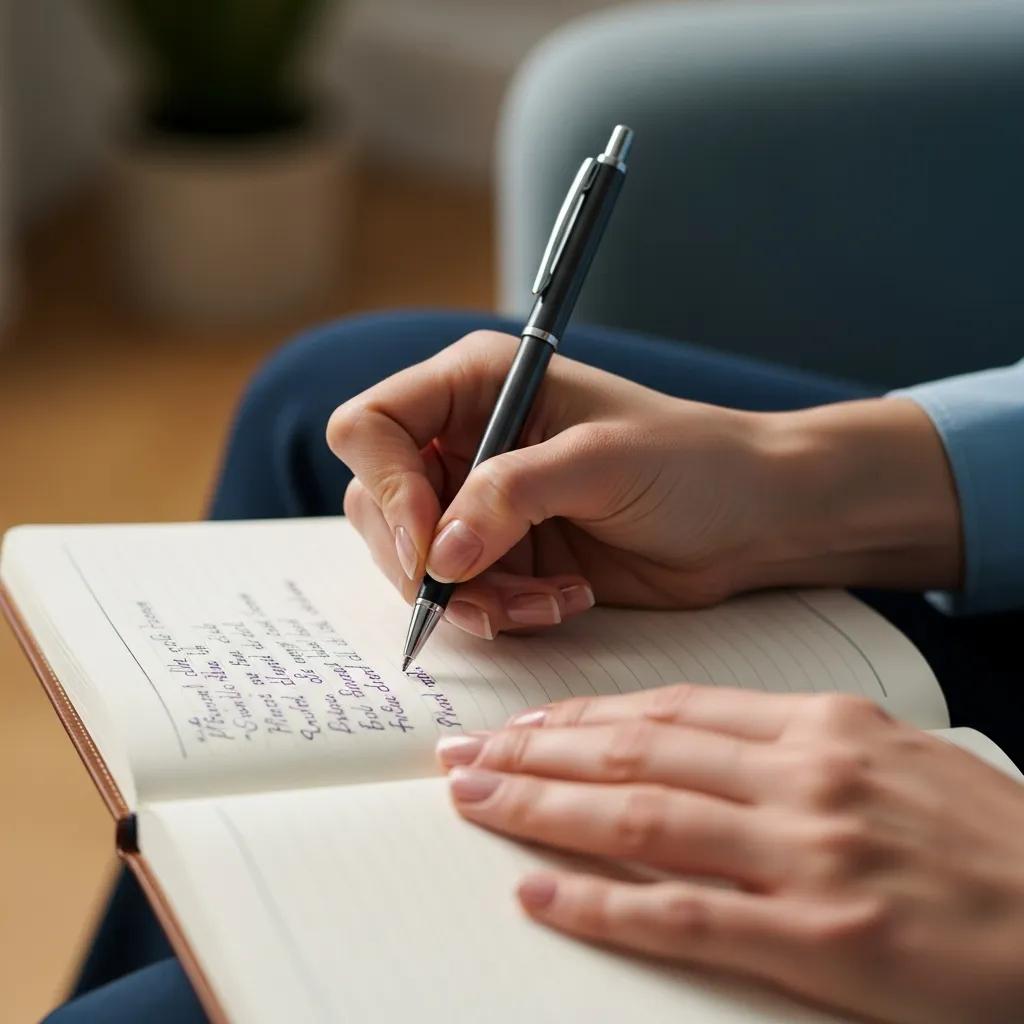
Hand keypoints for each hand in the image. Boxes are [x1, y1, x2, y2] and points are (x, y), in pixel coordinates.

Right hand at [327, 331, 960, 638]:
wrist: (750, 520)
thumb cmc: (692, 463)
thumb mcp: (601, 461)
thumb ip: (511, 495)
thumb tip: (435, 556)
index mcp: (476, 384)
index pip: (372, 426)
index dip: (386, 487)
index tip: (428, 544)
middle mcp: (465, 440)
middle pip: (380, 505)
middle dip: (427, 561)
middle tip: (484, 592)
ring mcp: (480, 503)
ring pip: (415, 563)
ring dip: (471, 597)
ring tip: (544, 600)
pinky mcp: (503, 554)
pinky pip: (461, 596)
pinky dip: (499, 612)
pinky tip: (560, 601)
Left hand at [436, 688, 1023, 1023]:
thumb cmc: (984, 834)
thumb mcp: (889, 752)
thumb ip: (790, 744)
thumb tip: (697, 744)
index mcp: (820, 726)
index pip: (669, 710)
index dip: (584, 716)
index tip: (525, 722)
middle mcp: (801, 777)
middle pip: (638, 753)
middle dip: (539, 752)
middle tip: (468, 754)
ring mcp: (807, 855)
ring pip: (642, 818)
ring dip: (545, 809)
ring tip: (478, 802)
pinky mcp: (822, 938)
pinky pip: (684, 916)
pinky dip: (602, 904)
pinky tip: (540, 893)